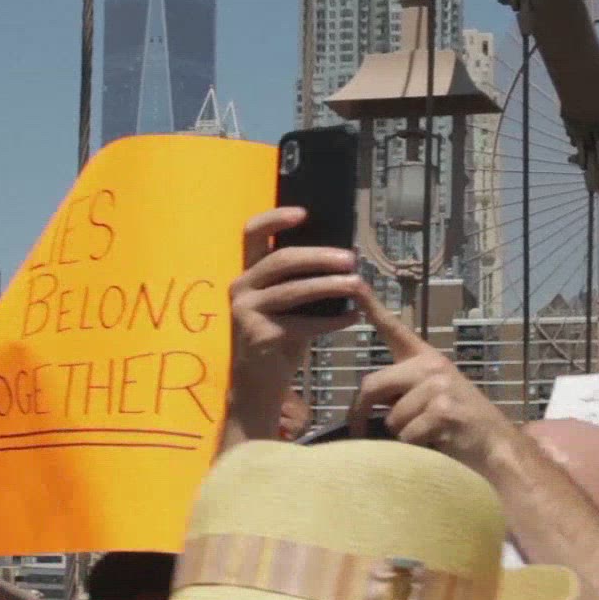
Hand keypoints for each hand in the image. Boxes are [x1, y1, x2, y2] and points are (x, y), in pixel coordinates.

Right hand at [231, 208, 363, 397]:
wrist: (257, 386)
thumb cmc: (278, 339)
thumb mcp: (284, 306)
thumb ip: (297, 281)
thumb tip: (340, 259)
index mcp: (246, 274)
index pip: (252, 234)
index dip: (275, 219)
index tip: (304, 213)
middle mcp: (240, 288)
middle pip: (282, 259)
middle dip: (320, 257)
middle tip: (351, 259)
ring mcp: (246, 312)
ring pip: (295, 290)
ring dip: (331, 285)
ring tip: (357, 284)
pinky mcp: (259, 335)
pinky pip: (305, 323)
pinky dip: (333, 320)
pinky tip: (353, 318)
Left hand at [347, 286, 520, 475]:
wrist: (497, 444)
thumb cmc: (459, 425)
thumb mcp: (432, 397)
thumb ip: (401, 390)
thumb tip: (362, 406)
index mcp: (425, 358)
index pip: (393, 328)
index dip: (370, 304)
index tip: (354, 282)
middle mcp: (431, 366)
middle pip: (372, 385)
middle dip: (361, 413)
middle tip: (360, 431)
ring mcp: (438, 386)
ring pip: (390, 419)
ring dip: (399, 436)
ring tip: (426, 436)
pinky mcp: (443, 410)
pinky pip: (406, 436)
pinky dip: (414, 449)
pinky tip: (438, 444)